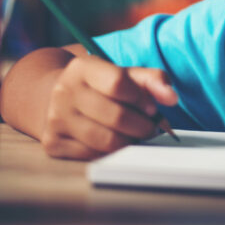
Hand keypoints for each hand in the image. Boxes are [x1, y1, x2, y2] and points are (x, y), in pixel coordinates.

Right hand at [40, 55, 177, 159]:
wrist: (62, 101)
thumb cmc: (103, 88)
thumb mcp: (127, 76)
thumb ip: (153, 80)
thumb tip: (171, 97)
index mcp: (82, 68)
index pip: (118, 83)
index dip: (142, 99)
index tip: (153, 108)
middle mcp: (64, 91)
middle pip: (116, 116)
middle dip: (143, 126)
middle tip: (150, 127)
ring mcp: (55, 118)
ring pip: (107, 141)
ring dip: (130, 141)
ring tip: (135, 135)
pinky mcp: (52, 142)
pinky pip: (93, 156)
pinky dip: (111, 153)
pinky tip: (115, 143)